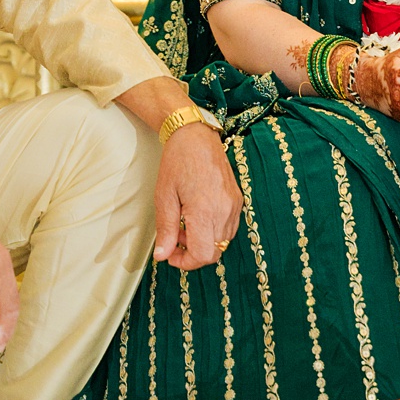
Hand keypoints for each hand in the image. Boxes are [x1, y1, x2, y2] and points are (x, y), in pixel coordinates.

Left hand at [152, 122, 241, 269]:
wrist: (196, 136)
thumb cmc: (177, 162)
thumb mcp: (164, 196)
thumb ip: (165, 229)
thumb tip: (162, 256)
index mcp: (205, 210)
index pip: (203, 254)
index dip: (186, 262)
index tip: (171, 256)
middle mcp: (224, 211)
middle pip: (214, 252)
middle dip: (192, 253)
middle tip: (174, 239)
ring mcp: (234, 206)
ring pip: (222, 242)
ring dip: (203, 242)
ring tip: (184, 224)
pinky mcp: (237, 200)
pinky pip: (228, 228)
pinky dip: (213, 231)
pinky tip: (197, 217)